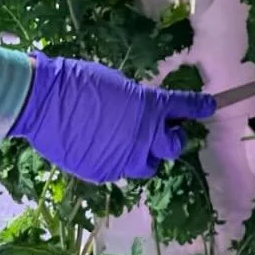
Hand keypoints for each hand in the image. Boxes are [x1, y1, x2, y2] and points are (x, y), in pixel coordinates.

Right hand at [9, 53, 215, 183]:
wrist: (45, 103)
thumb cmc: (80, 82)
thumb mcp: (118, 85)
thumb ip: (137, 102)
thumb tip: (141, 111)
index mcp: (149, 108)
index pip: (184, 107)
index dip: (198, 107)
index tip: (210, 106)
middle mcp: (143, 137)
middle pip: (172, 148)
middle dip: (172, 140)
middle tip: (167, 132)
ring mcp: (123, 158)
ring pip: (146, 165)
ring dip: (145, 155)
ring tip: (131, 144)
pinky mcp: (102, 172)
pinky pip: (118, 170)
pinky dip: (117, 161)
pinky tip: (102, 148)